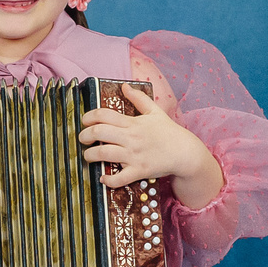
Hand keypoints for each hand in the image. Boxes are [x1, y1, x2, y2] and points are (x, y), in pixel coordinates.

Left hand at [81, 84, 217, 191]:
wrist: (185, 152)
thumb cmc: (169, 132)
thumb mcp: (155, 111)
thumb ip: (138, 98)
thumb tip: (124, 86)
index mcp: (133, 123)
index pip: (104, 115)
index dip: (89, 117)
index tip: (85, 121)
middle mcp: (131, 138)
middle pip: (99, 132)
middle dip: (85, 135)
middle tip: (83, 138)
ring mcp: (134, 155)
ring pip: (103, 153)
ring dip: (90, 155)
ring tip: (88, 156)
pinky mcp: (139, 171)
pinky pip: (119, 178)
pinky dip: (108, 180)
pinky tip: (103, 178)